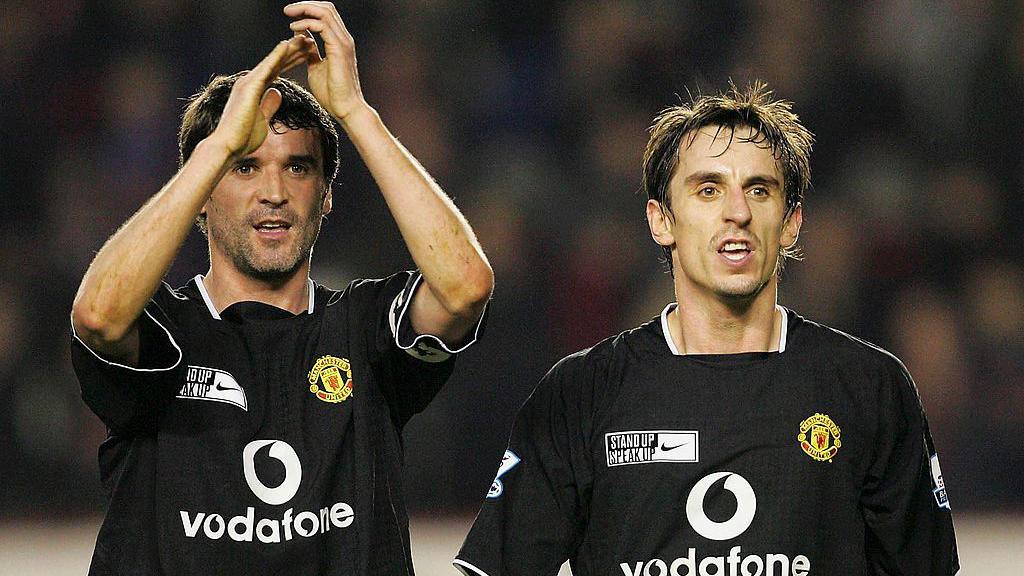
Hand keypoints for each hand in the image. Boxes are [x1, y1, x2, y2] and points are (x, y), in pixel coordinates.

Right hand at [209, 35, 315, 157]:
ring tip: (303, 37)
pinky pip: (266, 69)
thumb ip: (269, 104)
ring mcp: (248, 83)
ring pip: (273, 62)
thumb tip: (277, 92)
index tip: (306, 53)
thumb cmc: (243, 137)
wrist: (228, 146)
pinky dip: (276, 56)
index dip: (292, 61)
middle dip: (293, 51)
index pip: (277, 71)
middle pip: (276, 63)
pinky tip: (287, 45)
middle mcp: (250, 82)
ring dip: (289, 49)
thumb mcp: (263, 118)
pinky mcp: (249, 88)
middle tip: (309, 39)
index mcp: (254, 89)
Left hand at [284, 1, 366, 121]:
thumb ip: (312, 52)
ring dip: (304, 10)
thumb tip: (303, 40)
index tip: (292, 15)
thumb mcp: (316, 67)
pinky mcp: (338, 49)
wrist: (345, 109)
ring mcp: (343, 42)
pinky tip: (294, 29)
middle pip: (326, 8)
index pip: (327, 14)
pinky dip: (306, 24)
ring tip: (289, 15)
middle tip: (288, 10)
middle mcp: (344, 38)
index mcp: (340, 42)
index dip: (309, 10)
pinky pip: (321, 26)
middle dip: (305, 5)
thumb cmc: (332, 94)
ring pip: (325, 12)